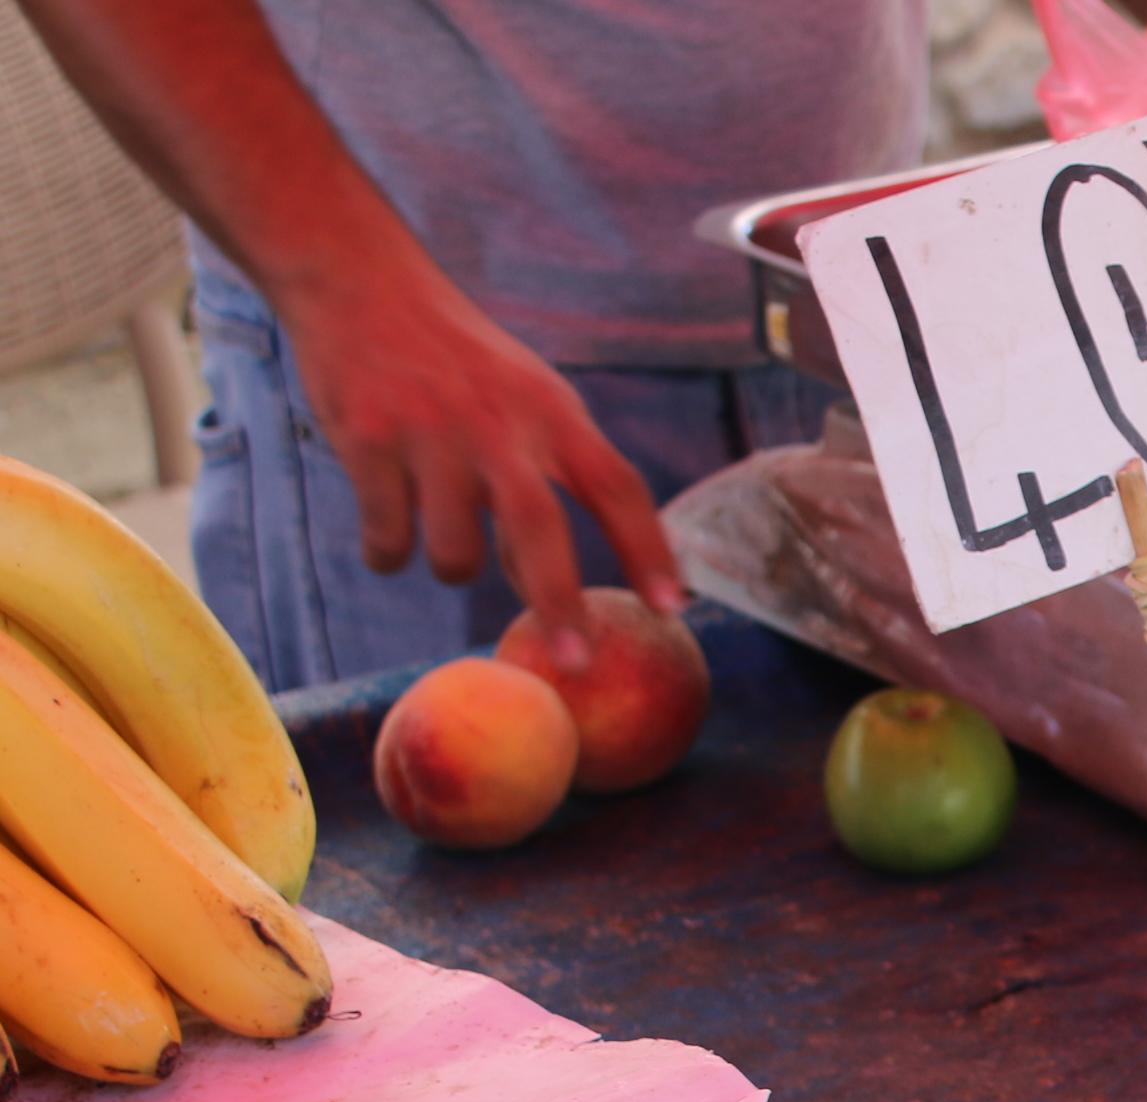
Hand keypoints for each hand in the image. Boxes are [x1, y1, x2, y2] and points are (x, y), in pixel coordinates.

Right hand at [277, 259, 685, 668]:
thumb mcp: (523, 396)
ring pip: (455, 554)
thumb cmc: (457, 358)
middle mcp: (497, 423)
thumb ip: (546, 478)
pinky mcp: (367, 441)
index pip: (617, 486)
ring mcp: (430, 433)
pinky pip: (389, 540)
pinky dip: (389, 554)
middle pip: (538, 528)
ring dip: (452, 566)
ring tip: (437, 528)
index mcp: (551, 410)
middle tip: (575, 661)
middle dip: (560, 603)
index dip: (649, 550)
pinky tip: (388, 527)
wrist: (358, 281)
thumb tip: (549, 588)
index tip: (674, 608)